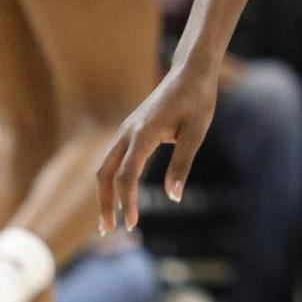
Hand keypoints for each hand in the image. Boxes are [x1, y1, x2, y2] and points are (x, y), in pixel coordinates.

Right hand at [96, 61, 220, 233]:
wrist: (190, 72)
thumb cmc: (197, 100)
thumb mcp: (196, 131)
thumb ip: (182, 164)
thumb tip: (173, 197)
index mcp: (143, 133)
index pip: (127, 175)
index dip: (127, 202)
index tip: (132, 224)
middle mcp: (128, 132)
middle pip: (105, 173)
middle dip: (104, 203)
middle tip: (107, 230)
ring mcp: (126, 130)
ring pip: (105, 166)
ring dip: (104, 192)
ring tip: (110, 219)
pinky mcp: (130, 130)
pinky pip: (113, 158)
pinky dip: (111, 179)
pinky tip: (118, 194)